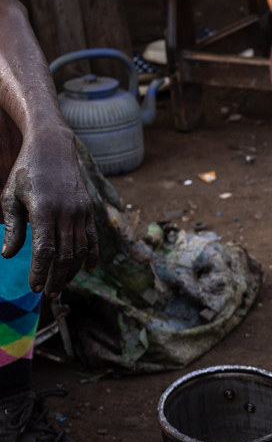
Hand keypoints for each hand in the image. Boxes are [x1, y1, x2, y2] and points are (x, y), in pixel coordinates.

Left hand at [1, 126, 97, 293]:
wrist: (53, 147)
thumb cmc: (26, 171)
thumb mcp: (11, 196)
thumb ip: (12, 227)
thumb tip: (8, 255)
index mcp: (43, 210)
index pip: (45, 250)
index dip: (40, 271)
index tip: (34, 286)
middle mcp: (66, 212)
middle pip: (65, 255)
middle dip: (56, 278)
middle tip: (49, 294)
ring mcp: (81, 211)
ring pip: (80, 250)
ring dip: (71, 271)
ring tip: (61, 285)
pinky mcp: (88, 210)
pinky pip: (93, 238)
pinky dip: (91, 256)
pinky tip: (86, 270)